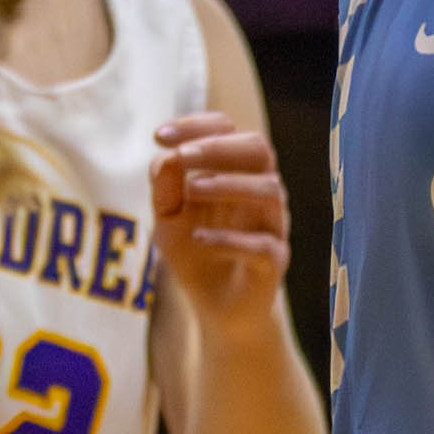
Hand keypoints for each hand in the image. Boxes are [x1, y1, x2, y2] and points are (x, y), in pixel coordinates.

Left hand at [148, 113, 291, 333]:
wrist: (215, 308)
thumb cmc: (194, 251)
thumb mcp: (167, 218)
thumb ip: (164, 188)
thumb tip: (167, 155)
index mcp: (235, 170)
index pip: (226, 129)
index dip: (195, 125)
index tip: (159, 136)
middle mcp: (260, 189)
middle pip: (258, 148)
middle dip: (218, 147)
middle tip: (182, 157)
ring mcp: (272, 224)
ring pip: (269, 190)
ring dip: (229, 185)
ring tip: (191, 191)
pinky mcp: (274, 261)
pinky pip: (264, 244)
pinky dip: (231, 239)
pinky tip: (199, 239)